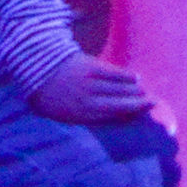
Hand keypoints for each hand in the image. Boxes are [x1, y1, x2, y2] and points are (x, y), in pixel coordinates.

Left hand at [30, 51, 151, 124]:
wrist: (35, 65)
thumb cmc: (48, 94)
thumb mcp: (59, 113)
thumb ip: (82, 117)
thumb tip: (108, 120)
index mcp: (77, 115)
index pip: (109, 117)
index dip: (127, 116)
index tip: (140, 115)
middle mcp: (85, 100)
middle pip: (119, 103)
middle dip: (138, 104)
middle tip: (151, 103)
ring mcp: (88, 83)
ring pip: (119, 88)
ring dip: (134, 90)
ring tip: (143, 91)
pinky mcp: (91, 66)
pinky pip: (114, 73)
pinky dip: (127, 76)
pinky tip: (135, 78)